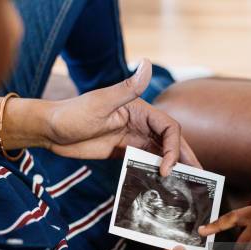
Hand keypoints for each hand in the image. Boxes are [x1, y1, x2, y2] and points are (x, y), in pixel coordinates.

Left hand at [47, 59, 200, 174]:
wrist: (49, 131)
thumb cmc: (72, 114)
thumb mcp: (100, 103)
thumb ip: (127, 88)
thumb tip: (147, 63)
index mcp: (140, 109)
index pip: (169, 128)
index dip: (173, 148)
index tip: (167, 167)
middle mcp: (140, 123)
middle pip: (171, 141)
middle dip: (186, 158)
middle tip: (200, 177)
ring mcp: (132, 138)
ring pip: (161, 153)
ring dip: (174, 167)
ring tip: (188, 184)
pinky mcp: (122, 152)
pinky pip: (145, 162)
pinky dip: (155, 172)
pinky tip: (162, 185)